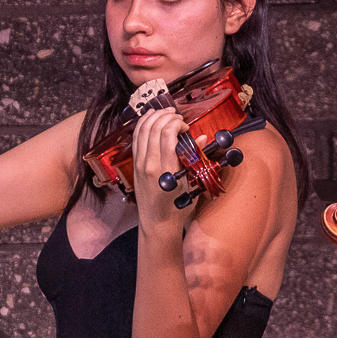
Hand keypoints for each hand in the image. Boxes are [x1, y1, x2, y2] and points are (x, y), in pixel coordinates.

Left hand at [128, 106, 198, 246]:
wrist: (157, 224)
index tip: (186, 126)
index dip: (177, 123)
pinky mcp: (134, 165)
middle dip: (166, 116)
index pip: (167, 133)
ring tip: (165, 112)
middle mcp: (149, 164)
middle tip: (177, 116)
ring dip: (153, 117)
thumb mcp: (191, 184)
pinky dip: (142, 125)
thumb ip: (195, 158)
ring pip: (141, 130)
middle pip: (153, 128)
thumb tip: (201, 138)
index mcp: (165, 169)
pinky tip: (150, 120)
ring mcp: (139, 164)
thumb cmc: (177, 208)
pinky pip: (136, 139)